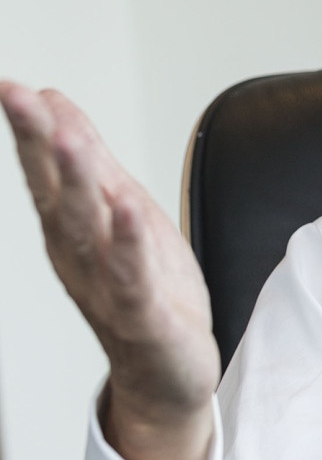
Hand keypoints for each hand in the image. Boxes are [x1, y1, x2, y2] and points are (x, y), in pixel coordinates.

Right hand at [1, 83, 219, 459]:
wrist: (168, 374)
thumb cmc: (145, 290)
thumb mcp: (119, 210)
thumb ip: (89, 159)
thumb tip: (54, 101)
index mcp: (72, 227)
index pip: (45, 170)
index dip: (29, 127)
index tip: (12, 85)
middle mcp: (79, 255)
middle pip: (54, 192)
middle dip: (37, 142)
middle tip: (18, 96)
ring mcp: (108, 285)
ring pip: (86, 229)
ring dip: (75, 182)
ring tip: (67, 138)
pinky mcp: (143, 316)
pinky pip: (131, 276)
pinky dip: (127, 243)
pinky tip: (126, 208)